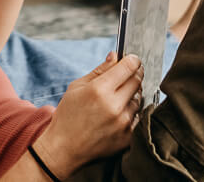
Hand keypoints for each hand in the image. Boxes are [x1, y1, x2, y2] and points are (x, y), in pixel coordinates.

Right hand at [32, 53, 142, 173]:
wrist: (65, 149)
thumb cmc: (68, 115)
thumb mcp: (76, 88)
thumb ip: (99, 70)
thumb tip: (115, 56)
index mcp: (99, 90)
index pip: (128, 67)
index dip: (132, 60)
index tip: (132, 59)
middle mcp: (114, 106)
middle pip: (137, 81)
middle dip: (135, 73)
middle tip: (130, 73)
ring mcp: (123, 123)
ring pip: (138, 99)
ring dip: (132, 95)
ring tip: (117, 98)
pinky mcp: (128, 137)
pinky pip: (138, 117)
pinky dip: (131, 112)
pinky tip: (117, 114)